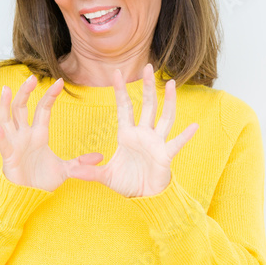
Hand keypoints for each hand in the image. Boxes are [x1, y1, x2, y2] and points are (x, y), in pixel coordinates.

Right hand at [0, 73, 103, 192]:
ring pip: (7, 119)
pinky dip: (0, 136)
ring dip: (5, 104)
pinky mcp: (9, 157)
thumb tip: (100, 156)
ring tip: (6, 89)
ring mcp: (14, 144)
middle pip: (22, 108)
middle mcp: (24, 135)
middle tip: (32, 77)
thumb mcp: (65, 169)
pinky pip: (3, 144)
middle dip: (25, 92)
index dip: (50, 95)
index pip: (43, 109)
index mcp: (39, 134)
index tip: (60, 81)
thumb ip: (80, 162)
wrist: (28, 196)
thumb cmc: (42, 179)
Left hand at [65, 63, 198, 197]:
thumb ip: (90, 172)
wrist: (144, 197)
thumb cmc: (127, 183)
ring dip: (169, 101)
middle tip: (149, 66)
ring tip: (171, 83)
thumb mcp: (105, 177)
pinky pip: (176, 144)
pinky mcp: (165, 156)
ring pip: (164, 117)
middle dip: (147, 87)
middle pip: (147, 105)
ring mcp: (156, 143)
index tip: (116, 72)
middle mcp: (144, 134)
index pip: (124, 107)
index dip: (121, 91)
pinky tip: (194, 126)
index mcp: (127, 135)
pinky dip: (185, 136)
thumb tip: (71, 171)